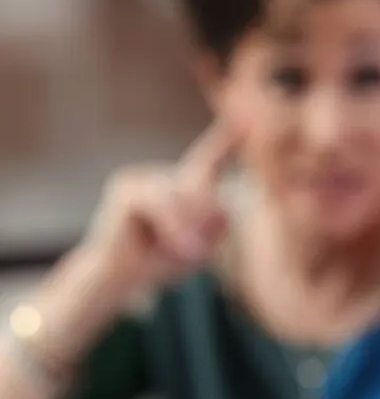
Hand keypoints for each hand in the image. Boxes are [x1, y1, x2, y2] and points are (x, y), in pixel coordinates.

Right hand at [75, 121, 237, 297]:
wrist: (116, 278)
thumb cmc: (159, 262)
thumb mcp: (200, 245)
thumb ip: (216, 225)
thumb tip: (222, 209)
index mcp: (183, 185)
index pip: (209, 159)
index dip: (226, 139)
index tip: (244, 120)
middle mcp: (164, 174)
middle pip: (202, 185)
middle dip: (205, 220)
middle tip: (197, 251)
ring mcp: (142, 175)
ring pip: (182, 195)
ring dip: (188, 228)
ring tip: (187, 252)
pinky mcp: (125, 186)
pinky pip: (161, 202)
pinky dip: (171, 225)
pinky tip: (169, 244)